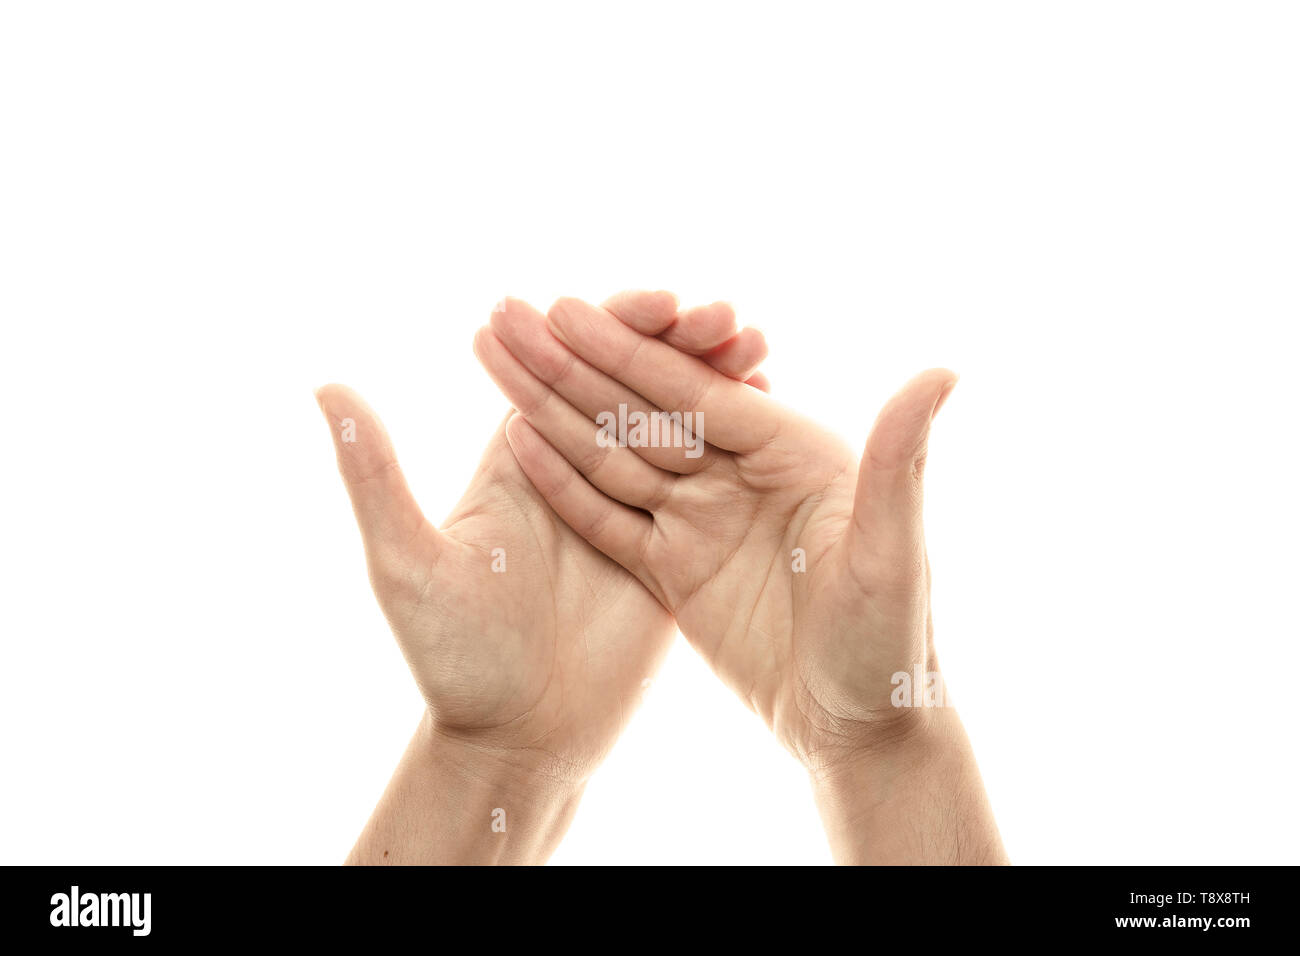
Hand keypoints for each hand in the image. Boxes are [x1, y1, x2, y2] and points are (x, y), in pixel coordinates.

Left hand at [319, 291, 768, 861]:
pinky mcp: (672, 549)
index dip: (614, 323)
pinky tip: (776, 410)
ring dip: (715, 378)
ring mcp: (630, 505)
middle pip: (632, 379)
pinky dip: (738, 440)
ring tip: (756, 346)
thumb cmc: (453, 659)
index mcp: (520, 455)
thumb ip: (374, 477)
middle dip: (678, 338)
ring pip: (677, 419)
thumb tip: (326, 384)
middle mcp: (577, 468)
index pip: (568, 364)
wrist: (517, 739)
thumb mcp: (405, 565)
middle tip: (722, 317)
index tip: (661, 303)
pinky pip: (709, 482)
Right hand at [474, 296, 955, 771]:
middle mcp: (740, 474)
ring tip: (497, 361)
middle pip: (640, 409)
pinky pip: (609, 517)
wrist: (861, 729)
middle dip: (571, 364)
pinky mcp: (676, 569)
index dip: (628, 349)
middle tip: (508, 316)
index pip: (692, 390)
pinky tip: (518, 440)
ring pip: (613, 453)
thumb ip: (900, 460)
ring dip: (552, 408)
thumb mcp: (894, 552)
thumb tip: (944, 368)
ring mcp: (703, 520)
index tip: (566, 309)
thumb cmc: (894, 644)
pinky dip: (564, 481)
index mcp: (788, 452)